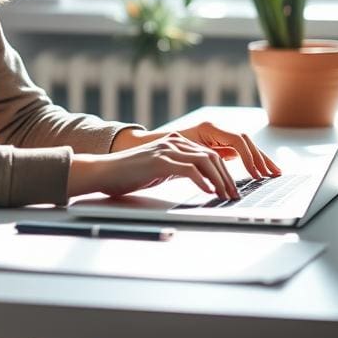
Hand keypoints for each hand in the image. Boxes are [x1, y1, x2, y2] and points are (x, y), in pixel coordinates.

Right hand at [67, 134, 239, 199]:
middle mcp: (173, 142)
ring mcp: (166, 150)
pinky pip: (188, 169)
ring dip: (219, 180)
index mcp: (175, 142)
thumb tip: (202, 180)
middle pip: (211, 156)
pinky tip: (208, 192)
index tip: (231, 188)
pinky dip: (202, 181)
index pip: (208, 154)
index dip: (224, 171)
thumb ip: (179, 169)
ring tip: (225, 195)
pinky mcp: (159, 161)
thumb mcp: (160, 169)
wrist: (104, 172)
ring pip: (204, 161)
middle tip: (234, 194)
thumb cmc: (129, 174)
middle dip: (226, 177)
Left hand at [175, 121, 280, 178]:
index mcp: (209, 128)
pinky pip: (239, 150)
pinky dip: (250, 160)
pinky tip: (259, 170)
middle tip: (272, 174)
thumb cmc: (167, 149)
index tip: (254, 174)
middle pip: (245, 140)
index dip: (248, 157)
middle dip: (260, 157)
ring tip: (273, 172)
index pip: (237, 140)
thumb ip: (206, 157)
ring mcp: (219, 135)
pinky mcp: (219, 143)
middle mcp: (216, 129)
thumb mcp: (185, 154)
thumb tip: (227, 162)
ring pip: (245, 144)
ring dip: (259, 158)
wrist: (155, 144)